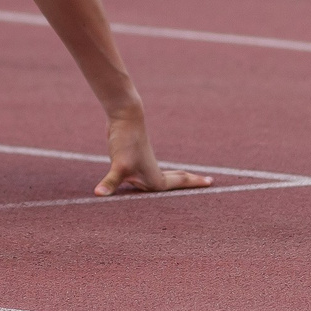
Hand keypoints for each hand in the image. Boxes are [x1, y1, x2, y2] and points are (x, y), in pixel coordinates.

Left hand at [95, 107, 212, 196]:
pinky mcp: (133, 160)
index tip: (212, 182)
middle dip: (190, 183)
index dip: (195, 184)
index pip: (180, 184)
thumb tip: (97, 194)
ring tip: (188, 179)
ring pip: (164, 177)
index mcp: (155, 180)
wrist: (125, 116)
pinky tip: (148, 180)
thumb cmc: (125, 141)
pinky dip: (157, 176)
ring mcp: (143, 166)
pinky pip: (148, 174)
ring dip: (177, 180)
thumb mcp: (118, 166)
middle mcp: (152, 174)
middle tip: (209, 182)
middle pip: (176, 180)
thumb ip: (110, 182)